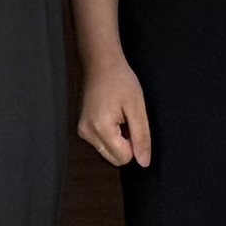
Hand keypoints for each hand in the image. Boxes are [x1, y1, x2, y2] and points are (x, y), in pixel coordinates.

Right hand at [75, 51, 153, 168]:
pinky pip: (101, 143)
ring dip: (118, 140)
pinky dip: (110, 135)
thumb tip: (144, 162)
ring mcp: (82, 131)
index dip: (134, 144)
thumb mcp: (137, 107)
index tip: (132, 123)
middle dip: (125, 144)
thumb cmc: (120, 80)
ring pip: (108, 152)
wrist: (101, 63)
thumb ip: (141, 137)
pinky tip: (111, 116)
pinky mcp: (82, 128)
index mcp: (101, 128)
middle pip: (115, 158)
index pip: (124, 158)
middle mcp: (87, 133)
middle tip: (127, 120)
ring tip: (118, 116)